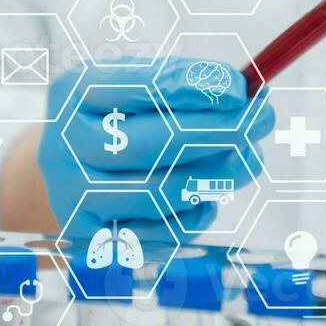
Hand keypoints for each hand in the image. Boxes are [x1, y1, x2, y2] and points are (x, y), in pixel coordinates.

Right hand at [37, 57, 272, 242]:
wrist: (69, 170)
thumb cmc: (117, 119)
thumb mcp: (137, 86)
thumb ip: (186, 85)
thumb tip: (248, 94)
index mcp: (75, 92)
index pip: (141, 87)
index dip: (196, 88)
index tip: (241, 88)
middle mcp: (64, 145)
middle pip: (151, 144)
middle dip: (218, 132)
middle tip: (260, 119)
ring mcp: (74, 197)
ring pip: (160, 193)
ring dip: (217, 174)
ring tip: (248, 156)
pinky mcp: (93, 240)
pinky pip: (161, 233)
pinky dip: (197, 212)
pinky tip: (207, 193)